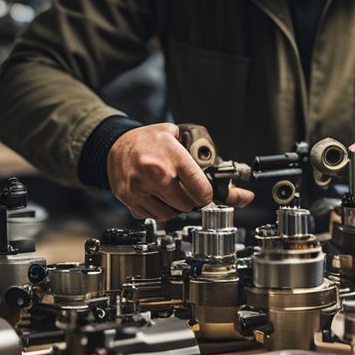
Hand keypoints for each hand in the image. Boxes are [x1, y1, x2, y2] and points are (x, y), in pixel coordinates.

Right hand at [107, 123, 253, 220]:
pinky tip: (157, 195)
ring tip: (171, 191)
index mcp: (171, 156)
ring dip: (176, 208)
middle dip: (192, 200)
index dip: (208, 195)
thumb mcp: (179, 137)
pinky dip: (159, 210)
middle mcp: (154, 174)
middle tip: (188, 190)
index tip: (207, 193)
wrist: (115, 145)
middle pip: (188, 205)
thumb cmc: (149, 140)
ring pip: (171, 215)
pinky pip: (153, 216)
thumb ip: (204, 159)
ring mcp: (139, 188)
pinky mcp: (129, 199)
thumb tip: (239, 193)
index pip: (201, 190)